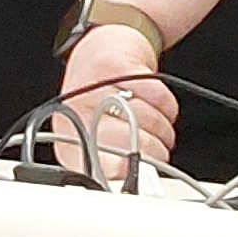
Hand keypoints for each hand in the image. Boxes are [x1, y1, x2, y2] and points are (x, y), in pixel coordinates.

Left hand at [47, 24, 176, 182]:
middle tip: (148, 141)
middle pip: (137, 150)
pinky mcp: (117, 66)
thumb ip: (108, 165)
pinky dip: (165, 104)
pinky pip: (160, 100)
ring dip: (161, 126)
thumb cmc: (99, 92)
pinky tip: (151, 98)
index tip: (144, 184)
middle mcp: (80, 114)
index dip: (128, 180)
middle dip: (153, 150)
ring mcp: (96, 88)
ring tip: (146, 117)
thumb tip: (127, 193)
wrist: (107, 42)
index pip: (101, 173)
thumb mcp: (95, 136)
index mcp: (72, 141)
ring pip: (152, 125)